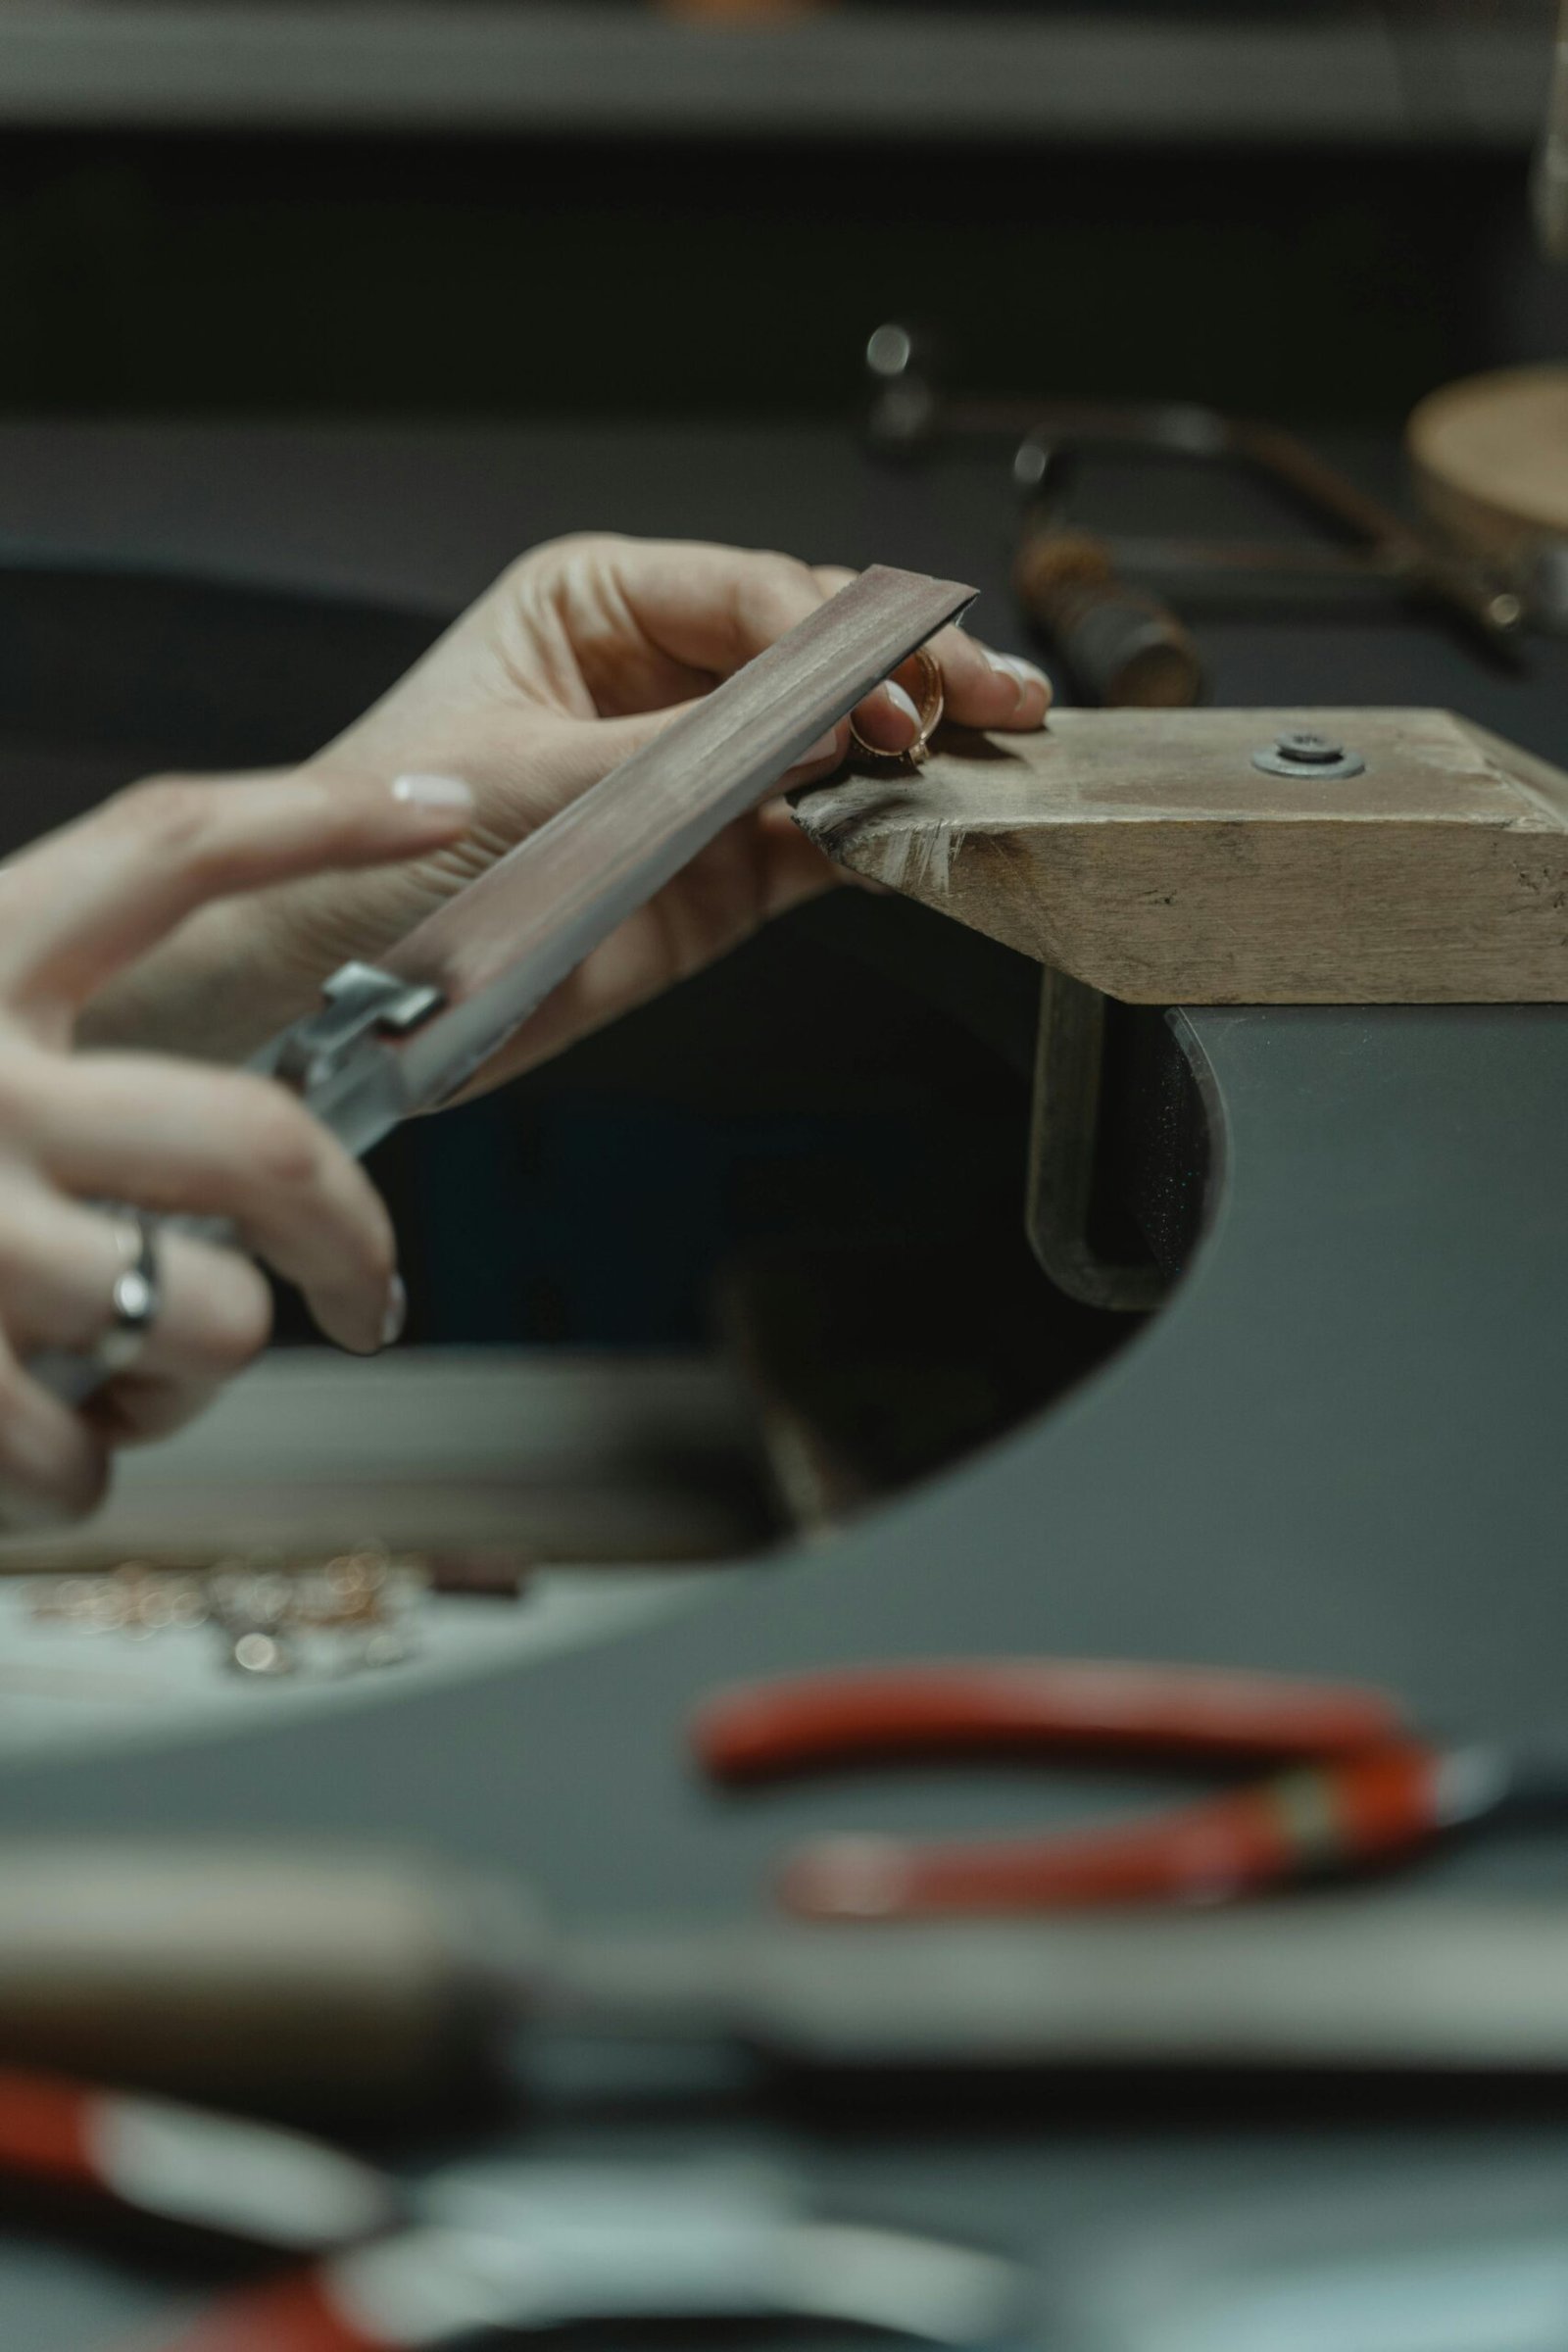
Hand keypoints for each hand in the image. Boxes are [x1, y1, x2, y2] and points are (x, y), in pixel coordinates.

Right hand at [0, 768, 472, 1524]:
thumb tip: (223, 1145)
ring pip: (206, 1321)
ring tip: (119, 1380)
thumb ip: (30, 1027)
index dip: (318, 818)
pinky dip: (73, 1473)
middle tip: (373, 1294)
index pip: (165, 847)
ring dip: (190, 1376)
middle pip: (262, 1142)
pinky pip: (87, 1456)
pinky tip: (19, 1446)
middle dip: (355, 1236)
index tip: (437, 809)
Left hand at [84, 536, 1049, 1087]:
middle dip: (909, 674)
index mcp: (596, 609)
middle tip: (989, 702)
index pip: (753, 597)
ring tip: (996, 757)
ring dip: (917, 753)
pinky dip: (881, 837)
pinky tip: (933, 826)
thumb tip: (821, 723)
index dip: (834, 643)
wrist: (329, 993)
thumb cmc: (373, 853)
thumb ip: (687, 756)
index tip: (886, 697)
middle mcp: (659, 683)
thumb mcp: (527, 781)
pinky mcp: (718, 872)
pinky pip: (822, 842)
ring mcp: (697, 780)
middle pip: (818, 658)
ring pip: (839, 747)